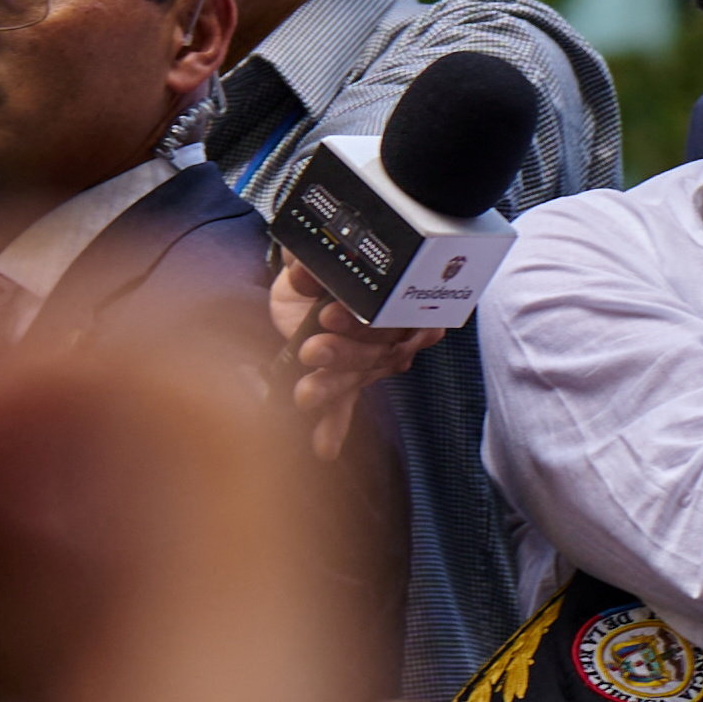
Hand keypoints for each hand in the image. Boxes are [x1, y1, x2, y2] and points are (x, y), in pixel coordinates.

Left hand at [273, 256, 442, 458]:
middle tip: (312, 351)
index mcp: (400, 294)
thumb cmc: (322, 260)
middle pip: (379, 347)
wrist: (306, 278)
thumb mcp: (318, 252)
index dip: (363, 316)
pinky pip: (345, 406)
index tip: (330, 314)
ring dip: (331, 387)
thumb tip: (302, 271)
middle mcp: (398, 330)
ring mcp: (375, 359)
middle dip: (345, 353)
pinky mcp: (349, 379)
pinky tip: (323, 449)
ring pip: (359, 375)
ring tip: (303, 395)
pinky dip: (333, 427)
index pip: (391, 310)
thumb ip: (313, 259)